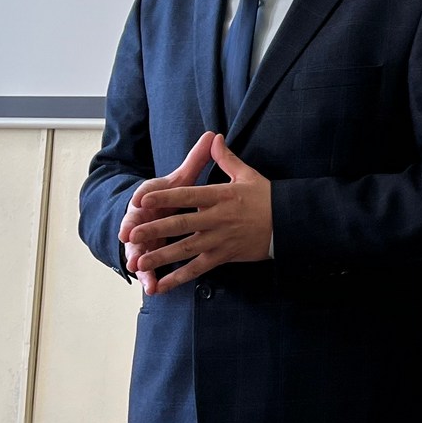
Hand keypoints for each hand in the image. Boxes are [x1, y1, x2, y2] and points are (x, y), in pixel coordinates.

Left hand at [129, 135, 274, 293]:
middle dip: (155, 229)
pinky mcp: (225, 255)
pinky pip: (199, 268)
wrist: (290, 222)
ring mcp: (221, 239)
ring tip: (140, 262)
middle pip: (182, 224)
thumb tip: (214, 138)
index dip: (165, 197)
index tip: (143, 199)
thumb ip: (226, 158)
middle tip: (131, 234)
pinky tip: (162, 284)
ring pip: (187, 249)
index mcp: (221, 196)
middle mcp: (218, 218)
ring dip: (162, 256)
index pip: (188, 195)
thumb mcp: (247, 174)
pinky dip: (180, 277)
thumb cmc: (267, 197)